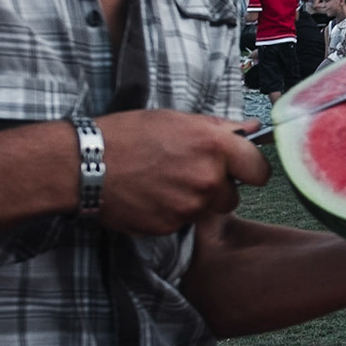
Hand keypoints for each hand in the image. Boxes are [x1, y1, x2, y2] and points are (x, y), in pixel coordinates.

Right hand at [92, 111, 271, 235]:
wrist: (85, 164)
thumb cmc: (128, 134)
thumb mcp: (176, 119)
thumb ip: (219, 128)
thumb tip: (251, 128)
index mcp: (214, 146)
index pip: (260, 171)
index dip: (252, 170)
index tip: (243, 169)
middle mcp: (207, 179)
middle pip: (234, 196)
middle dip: (218, 188)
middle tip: (190, 173)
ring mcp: (189, 206)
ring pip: (208, 210)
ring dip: (196, 201)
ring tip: (166, 182)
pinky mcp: (170, 226)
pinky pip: (183, 221)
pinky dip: (172, 212)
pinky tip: (152, 195)